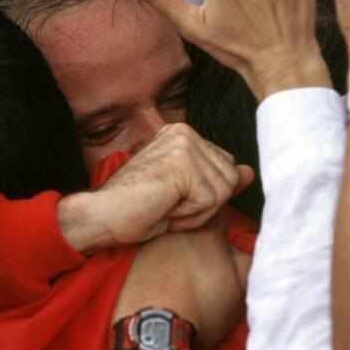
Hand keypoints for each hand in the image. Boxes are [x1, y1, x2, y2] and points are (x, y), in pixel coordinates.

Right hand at [57, 124, 253, 251]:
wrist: (99, 217)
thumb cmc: (136, 209)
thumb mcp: (185, 195)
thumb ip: (216, 180)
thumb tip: (249, 173)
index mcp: (183, 134)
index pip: (226, 168)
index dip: (204, 196)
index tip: (172, 200)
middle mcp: (185, 132)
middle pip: (229, 179)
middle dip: (204, 205)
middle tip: (168, 206)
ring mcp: (184, 144)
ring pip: (223, 192)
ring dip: (196, 213)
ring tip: (165, 208)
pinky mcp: (182, 163)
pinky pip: (210, 202)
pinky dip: (190, 217)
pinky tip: (164, 211)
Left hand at [112, 215, 242, 349]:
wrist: (157, 330)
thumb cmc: (202, 309)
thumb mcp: (241, 288)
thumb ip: (247, 262)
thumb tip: (243, 249)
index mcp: (207, 234)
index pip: (219, 220)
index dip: (222, 236)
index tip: (220, 253)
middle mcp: (176, 231)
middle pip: (190, 230)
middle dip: (195, 242)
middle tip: (198, 267)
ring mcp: (150, 244)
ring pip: (167, 242)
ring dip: (172, 253)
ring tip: (175, 278)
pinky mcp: (129, 260)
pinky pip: (144, 255)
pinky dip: (151, 264)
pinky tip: (155, 283)